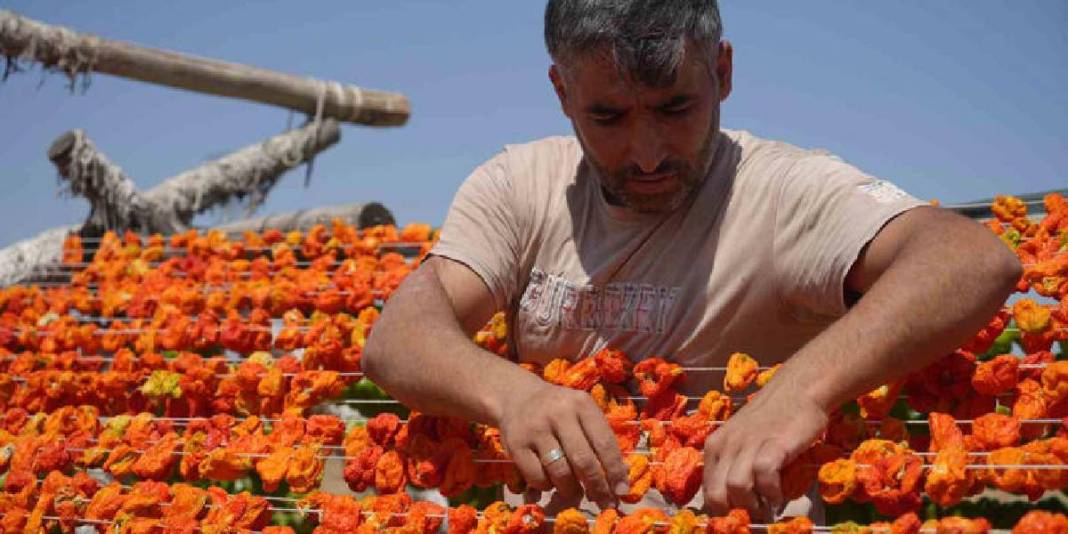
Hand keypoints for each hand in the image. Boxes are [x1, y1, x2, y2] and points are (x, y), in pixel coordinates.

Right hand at [495, 380, 628, 510]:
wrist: (516, 396)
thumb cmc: (559, 410)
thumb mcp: (581, 413)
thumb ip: (598, 439)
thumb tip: (618, 480)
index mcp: (582, 404)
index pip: (604, 443)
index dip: (615, 471)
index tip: (622, 491)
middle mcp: (559, 413)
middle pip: (583, 460)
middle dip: (597, 487)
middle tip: (603, 502)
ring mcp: (535, 428)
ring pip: (560, 472)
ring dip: (571, 491)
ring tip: (576, 495)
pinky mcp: (516, 444)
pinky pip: (537, 477)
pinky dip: (547, 487)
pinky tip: (550, 483)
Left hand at [701, 380, 828, 519]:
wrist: (798, 389)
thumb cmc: (772, 417)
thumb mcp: (742, 439)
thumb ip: (734, 464)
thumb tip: (735, 501)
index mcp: (714, 446)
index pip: (706, 490)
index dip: (720, 512)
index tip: (736, 520)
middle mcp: (725, 445)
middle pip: (715, 494)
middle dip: (733, 514)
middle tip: (752, 519)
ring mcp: (747, 443)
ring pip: (735, 487)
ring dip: (752, 506)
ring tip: (766, 509)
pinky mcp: (772, 444)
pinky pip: (763, 477)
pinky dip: (772, 493)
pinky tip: (779, 496)